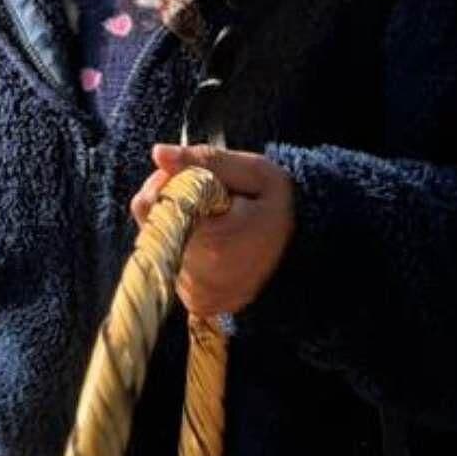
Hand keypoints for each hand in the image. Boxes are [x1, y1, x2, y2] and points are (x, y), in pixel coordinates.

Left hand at [129, 145, 295, 318]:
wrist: (306, 259)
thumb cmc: (280, 210)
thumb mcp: (256, 174)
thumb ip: (206, 161)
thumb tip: (159, 153)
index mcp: (211, 239)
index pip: (149, 203)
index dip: (165, 182)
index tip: (195, 178)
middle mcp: (196, 273)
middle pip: (150, 221)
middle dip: (172, 200)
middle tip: (209, 196)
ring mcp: (193, 292)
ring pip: (158, 242)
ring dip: (178, 223)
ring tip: (216, 220)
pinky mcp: (195, 302)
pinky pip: (172, 264)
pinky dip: (186, 248)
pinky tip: (214, 243)